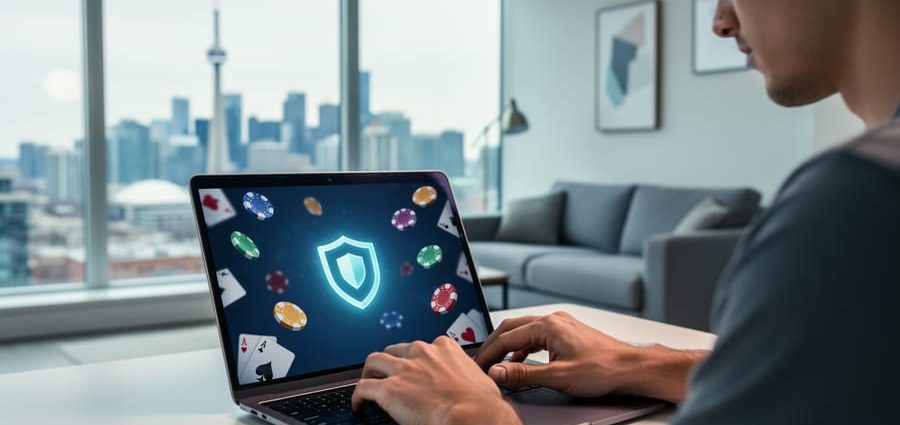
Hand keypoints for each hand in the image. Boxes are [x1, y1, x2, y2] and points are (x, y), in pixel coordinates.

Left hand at [352, 336, 521, 424]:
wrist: (474, 415)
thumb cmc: (482, 403)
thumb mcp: (477, 379)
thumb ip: (465, 376)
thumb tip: (467, 386)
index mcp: (444, 348)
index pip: (421, 346)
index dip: (414, 358)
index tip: (413, 366)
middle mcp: (421, 353)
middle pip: (394, 350)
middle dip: (389, 361)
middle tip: (387, 373)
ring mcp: (404, 369)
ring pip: (374, 361)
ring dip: (369, 372)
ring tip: (367, 383)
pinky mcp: (389, 389)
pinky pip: (363, 388)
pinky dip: (358, 396)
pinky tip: (359, 405)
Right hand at [476, 311, 704, 402]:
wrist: (630, 368)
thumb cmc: (602, 369)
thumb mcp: (558, 376)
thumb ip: (523, 374)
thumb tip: (498, 372)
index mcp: (547, 325)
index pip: (506, 337)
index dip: (488, 354)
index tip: (478, 367)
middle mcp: (552, 319)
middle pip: (511, 328)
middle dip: (493, 346)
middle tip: (481, 363)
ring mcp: (560, 324)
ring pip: (523, 331)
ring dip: (507, 346)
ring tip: (497, 363)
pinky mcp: (566, 332)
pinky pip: (536, 336)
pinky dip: (523, 348)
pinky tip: (521, 361)